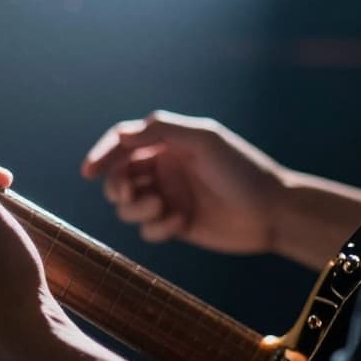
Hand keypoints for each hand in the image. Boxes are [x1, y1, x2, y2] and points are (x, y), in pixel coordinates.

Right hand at [80, 110, 288, 254]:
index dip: (102, 155)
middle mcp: (163, 169)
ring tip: (162, 209)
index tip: (88, 172)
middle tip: (130, 193)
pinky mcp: (174, 225)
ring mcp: (168, 197)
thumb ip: (160, 131)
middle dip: (117, 186)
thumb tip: (120, 134)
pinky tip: (182, 222)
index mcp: (167, 144)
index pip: (123, 144)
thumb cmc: (241, 170)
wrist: (272, 212)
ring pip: (127, 206)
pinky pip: (147, 230)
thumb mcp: (202, 139)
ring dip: (137, 209)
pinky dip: (158, 227)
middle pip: (117, 177)